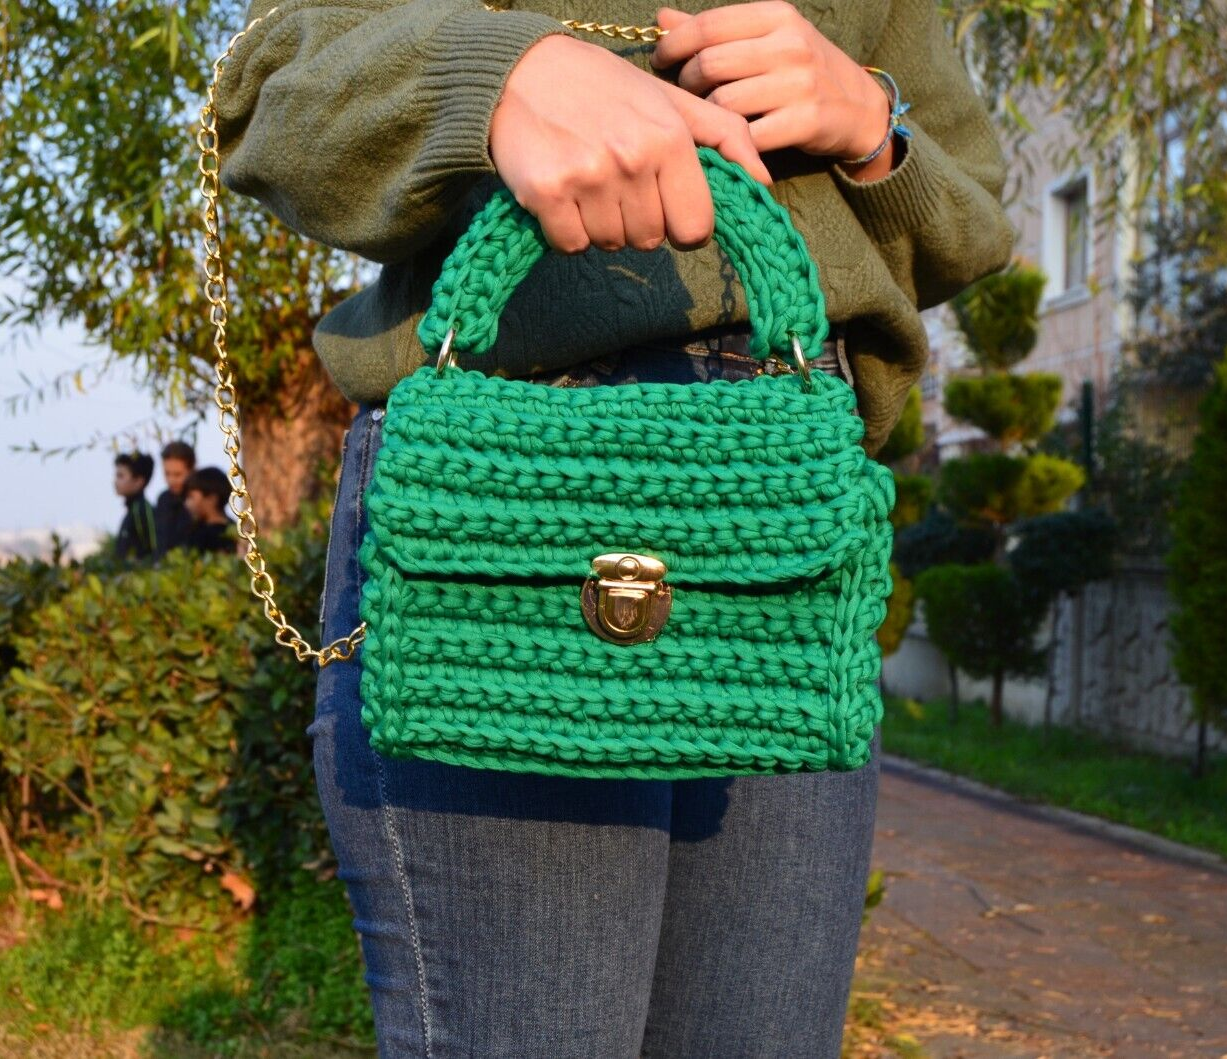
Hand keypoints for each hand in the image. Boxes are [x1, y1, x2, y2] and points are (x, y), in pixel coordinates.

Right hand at [489, 34, 772, 254]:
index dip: (680, 224)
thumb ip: (724, 138)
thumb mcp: (670, 102)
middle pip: (651, 240)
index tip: (661, 203)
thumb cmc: (603, 88)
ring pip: (611, 244)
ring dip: (601, 225)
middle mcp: (632, 159)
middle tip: (615, 182)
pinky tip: (563, 194)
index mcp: (669, 139)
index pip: (695, 227)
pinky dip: (567, 230)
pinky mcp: (546, 193)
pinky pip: (572, 245)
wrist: (520, 72)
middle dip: (637, 221)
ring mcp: (588, 178)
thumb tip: (764, 183)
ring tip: (588, 182)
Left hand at [651, 1, 891, 165]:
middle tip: (685, 96)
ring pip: (723, 102)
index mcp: (777, 16)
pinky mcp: (804, 121)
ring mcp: (799, 84)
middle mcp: (789, 45)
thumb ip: (716, 32)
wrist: (860, 108)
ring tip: (706, 119)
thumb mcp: (767, 39)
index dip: (675, 44)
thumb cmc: (802, 72)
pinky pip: (747, 135)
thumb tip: (662, 20)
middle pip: (710, 64)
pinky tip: (726, 143)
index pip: (709, 25)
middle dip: (687, 84)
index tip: (660, 60)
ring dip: (706, 116)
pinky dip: (730, 142)